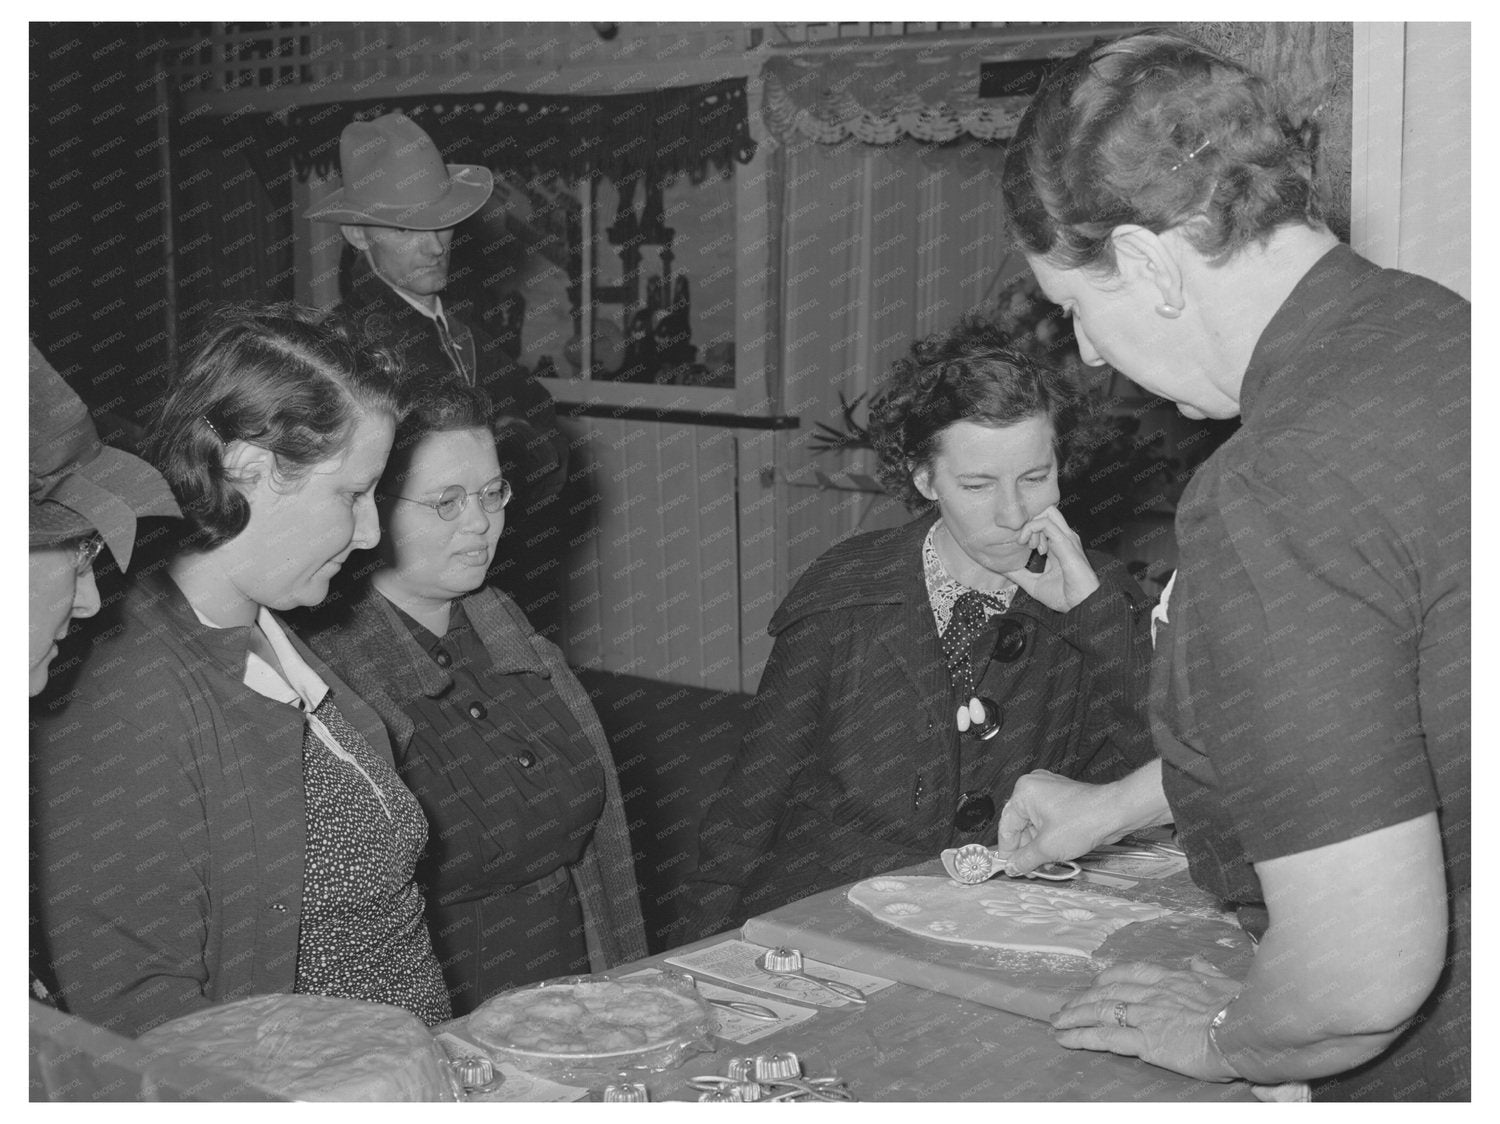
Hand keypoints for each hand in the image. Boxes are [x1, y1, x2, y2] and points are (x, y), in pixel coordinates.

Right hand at [994, 770, 1119, 873]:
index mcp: (1024, 793)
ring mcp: (1049, 792)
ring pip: (1035, 825)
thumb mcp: (1047, 848)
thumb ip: (1025, 859)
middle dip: (1026, 850)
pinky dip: (1049, 838)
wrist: (1116, 812)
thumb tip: (1012, 867)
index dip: (1008, 851)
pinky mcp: (1062, 799)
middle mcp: (1034, 788)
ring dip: (1038, 847)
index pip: (1007, 827)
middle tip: (1029, 870)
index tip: (1009, 868)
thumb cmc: (1083, 821)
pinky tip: (1053, 854)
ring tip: (1044, 865)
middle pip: (1021, 826)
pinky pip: (1048, 821)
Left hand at [1002, 506, 1098, 610]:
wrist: (1080, 605)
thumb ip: (1018, 574)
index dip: (1026, 527)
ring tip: (1023, 543)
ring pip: (1046, 513)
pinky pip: (1045, 524)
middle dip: (1029, 519)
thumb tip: (1001, 568)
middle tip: (1020, 539)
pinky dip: (1031, 529)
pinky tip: (1025, 543)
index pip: (1043, 523)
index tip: (1016, 543)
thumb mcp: (1033, 583)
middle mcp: (1064, 537)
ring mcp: (1066, 537)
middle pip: (1047, 512)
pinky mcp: (1065, 542)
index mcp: (1058, 545)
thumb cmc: (1063, 596)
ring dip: (1029, 524)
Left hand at [1050, 958, 1241, 1082]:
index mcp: (1171, 977)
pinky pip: (1106, 1037)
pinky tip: (1066, 1038)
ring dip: (1075, 1016)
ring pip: (1100, 1011)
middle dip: (1082, 999)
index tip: (1094, 983)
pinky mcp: (1146, 1041)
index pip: (1129, 973)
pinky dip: (1082, 1037)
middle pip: (1107, 992)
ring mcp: (1146, 1015)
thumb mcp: (1223, 982)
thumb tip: (1197, 960)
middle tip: (1064, 1007)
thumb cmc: (1240, 1009)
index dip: (1106, 979)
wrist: (1244, 1030)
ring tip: (1057, 1022)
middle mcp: (1152, 993)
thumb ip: (1205, 970)